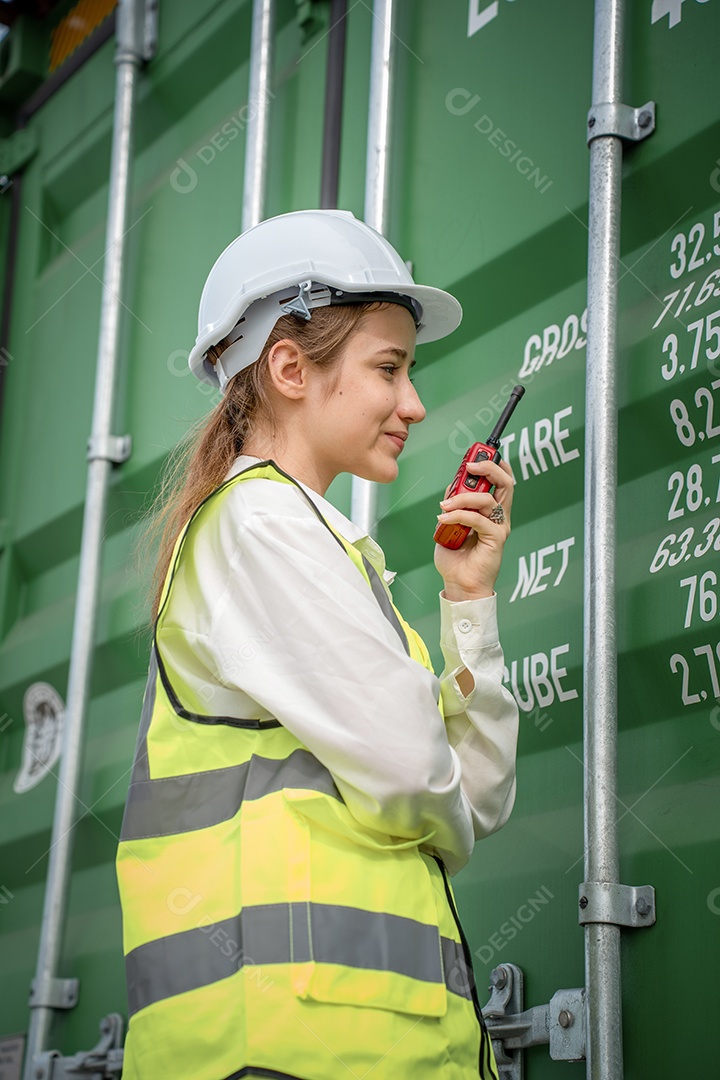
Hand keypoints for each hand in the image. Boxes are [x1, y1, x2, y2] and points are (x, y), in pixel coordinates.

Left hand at [433, 457, 514, 600]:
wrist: (459, 584)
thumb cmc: (456, 558)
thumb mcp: (449, 524)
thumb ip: (454, 505)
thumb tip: (452, 487)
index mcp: (491, 511)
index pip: (501, 481)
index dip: (494, 464)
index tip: (476, 455)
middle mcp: (499, 516)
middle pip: (506, 482)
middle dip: (489, 468)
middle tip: (470, 465)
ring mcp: (499, 527)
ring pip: (489, 499)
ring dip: (463, 497)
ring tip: (444, 505)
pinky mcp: (495, 538)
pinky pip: (478, 519)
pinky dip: (458, 515)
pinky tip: (444, 519)